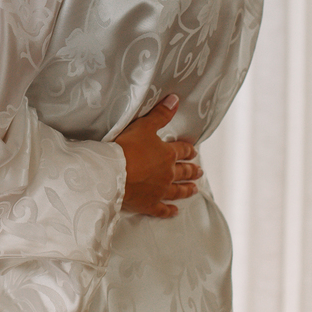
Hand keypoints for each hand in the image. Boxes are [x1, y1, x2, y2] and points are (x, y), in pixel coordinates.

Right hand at [115, 94, 200, 217]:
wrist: (112, 173)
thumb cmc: (127, 147)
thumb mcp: (144, 126)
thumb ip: (161, 114)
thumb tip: (175, 100)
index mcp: (167, 155)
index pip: (181, 151)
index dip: (188, 150)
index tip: (193, 151)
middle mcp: (167, 174)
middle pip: (183, 172)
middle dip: (192, 171)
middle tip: (199, 171)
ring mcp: (159, 191)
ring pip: (177, 191)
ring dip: (186, 189)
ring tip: (194, 189)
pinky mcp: (149, 204)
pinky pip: (162, 209)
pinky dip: (169, 211)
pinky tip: (175, 212)